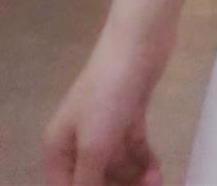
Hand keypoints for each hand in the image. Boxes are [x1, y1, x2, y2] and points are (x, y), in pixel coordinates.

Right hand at [43, 25, 173, 184]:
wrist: (138, 43)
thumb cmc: (108, 94)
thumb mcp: (94, 145)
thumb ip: (88, 181)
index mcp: (59, 146)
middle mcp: (78, 138)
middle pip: (94, 177)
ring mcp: (105, 124)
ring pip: (117, 164)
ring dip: (134, 178)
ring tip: (157, 182)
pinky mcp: (130, 113)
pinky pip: (134, 147)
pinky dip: (144, 161)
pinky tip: (157, 171)